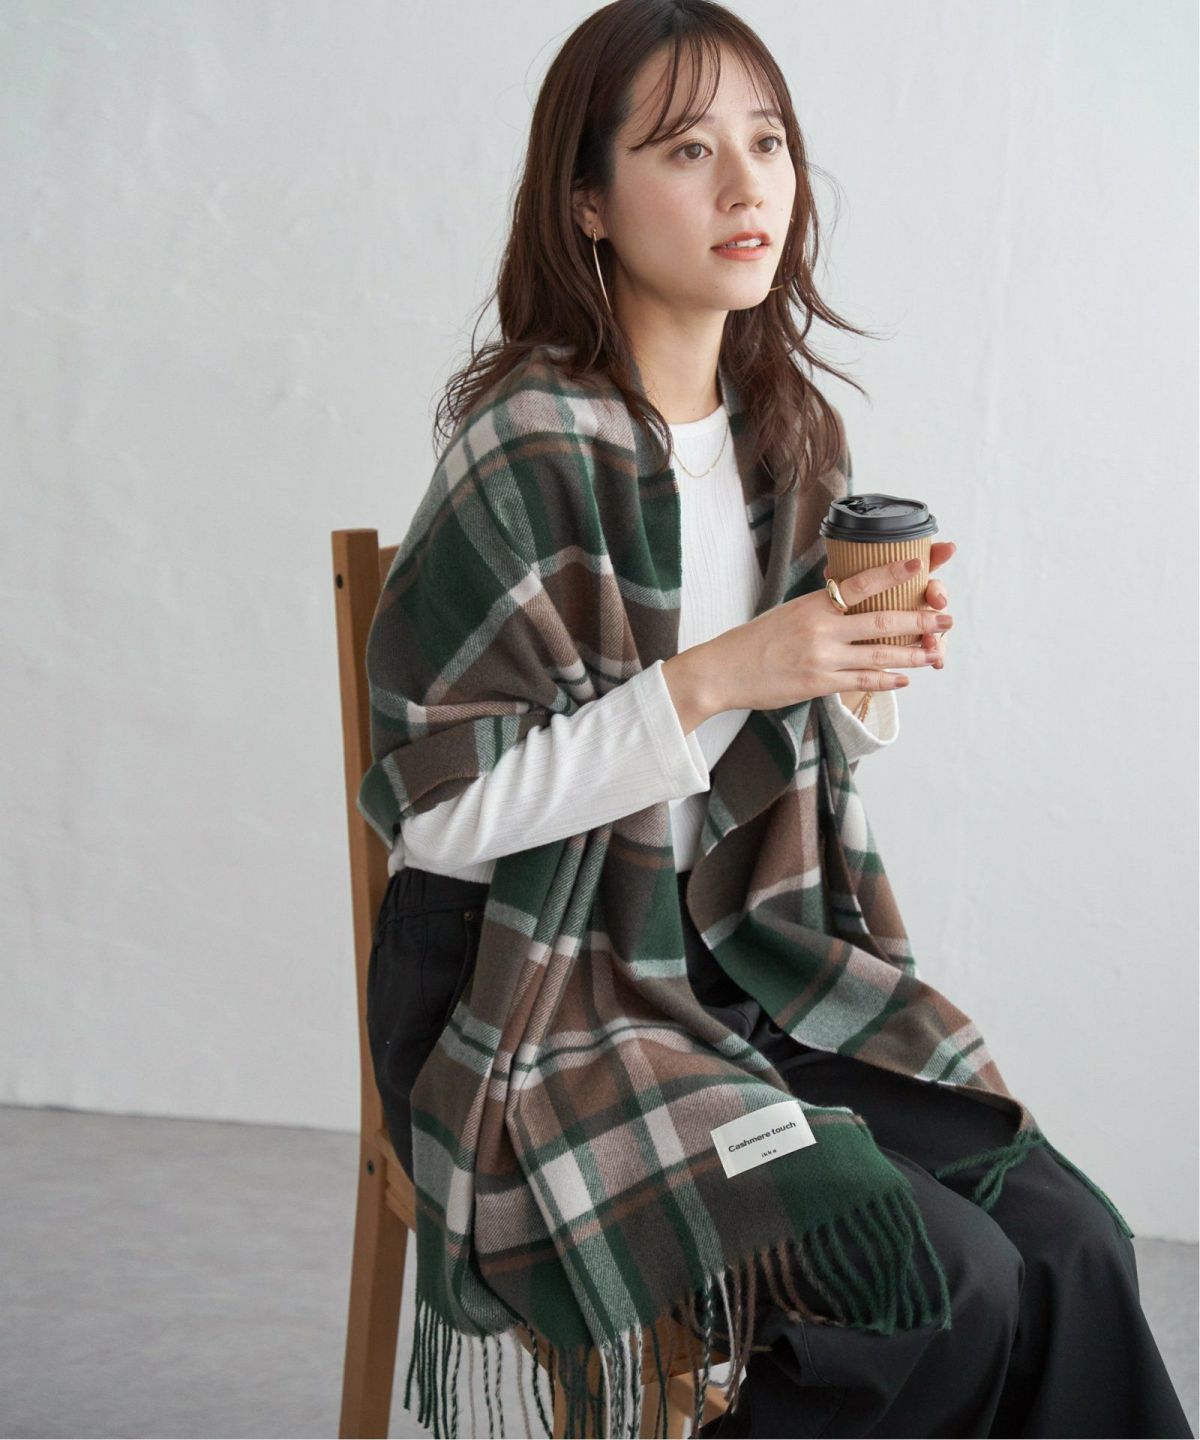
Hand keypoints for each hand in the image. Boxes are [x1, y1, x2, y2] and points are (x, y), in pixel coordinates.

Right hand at [705, 553, 953, 712]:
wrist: (724, 670)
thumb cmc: (756, 639)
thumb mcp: (788, 612)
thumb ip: (822, 606)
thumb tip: (848, 594)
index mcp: (814, 604)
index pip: (861, 583)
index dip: (892, 573)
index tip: (919, 565)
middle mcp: (821, 629)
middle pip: (882, 621)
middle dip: (920, 620)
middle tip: (946, 618)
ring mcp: (822, 658)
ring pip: (879, 655)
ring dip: (912, 654)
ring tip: (935, 653)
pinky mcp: (819, 684)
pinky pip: (862, 682)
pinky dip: (887, 682)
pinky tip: (905, 680)